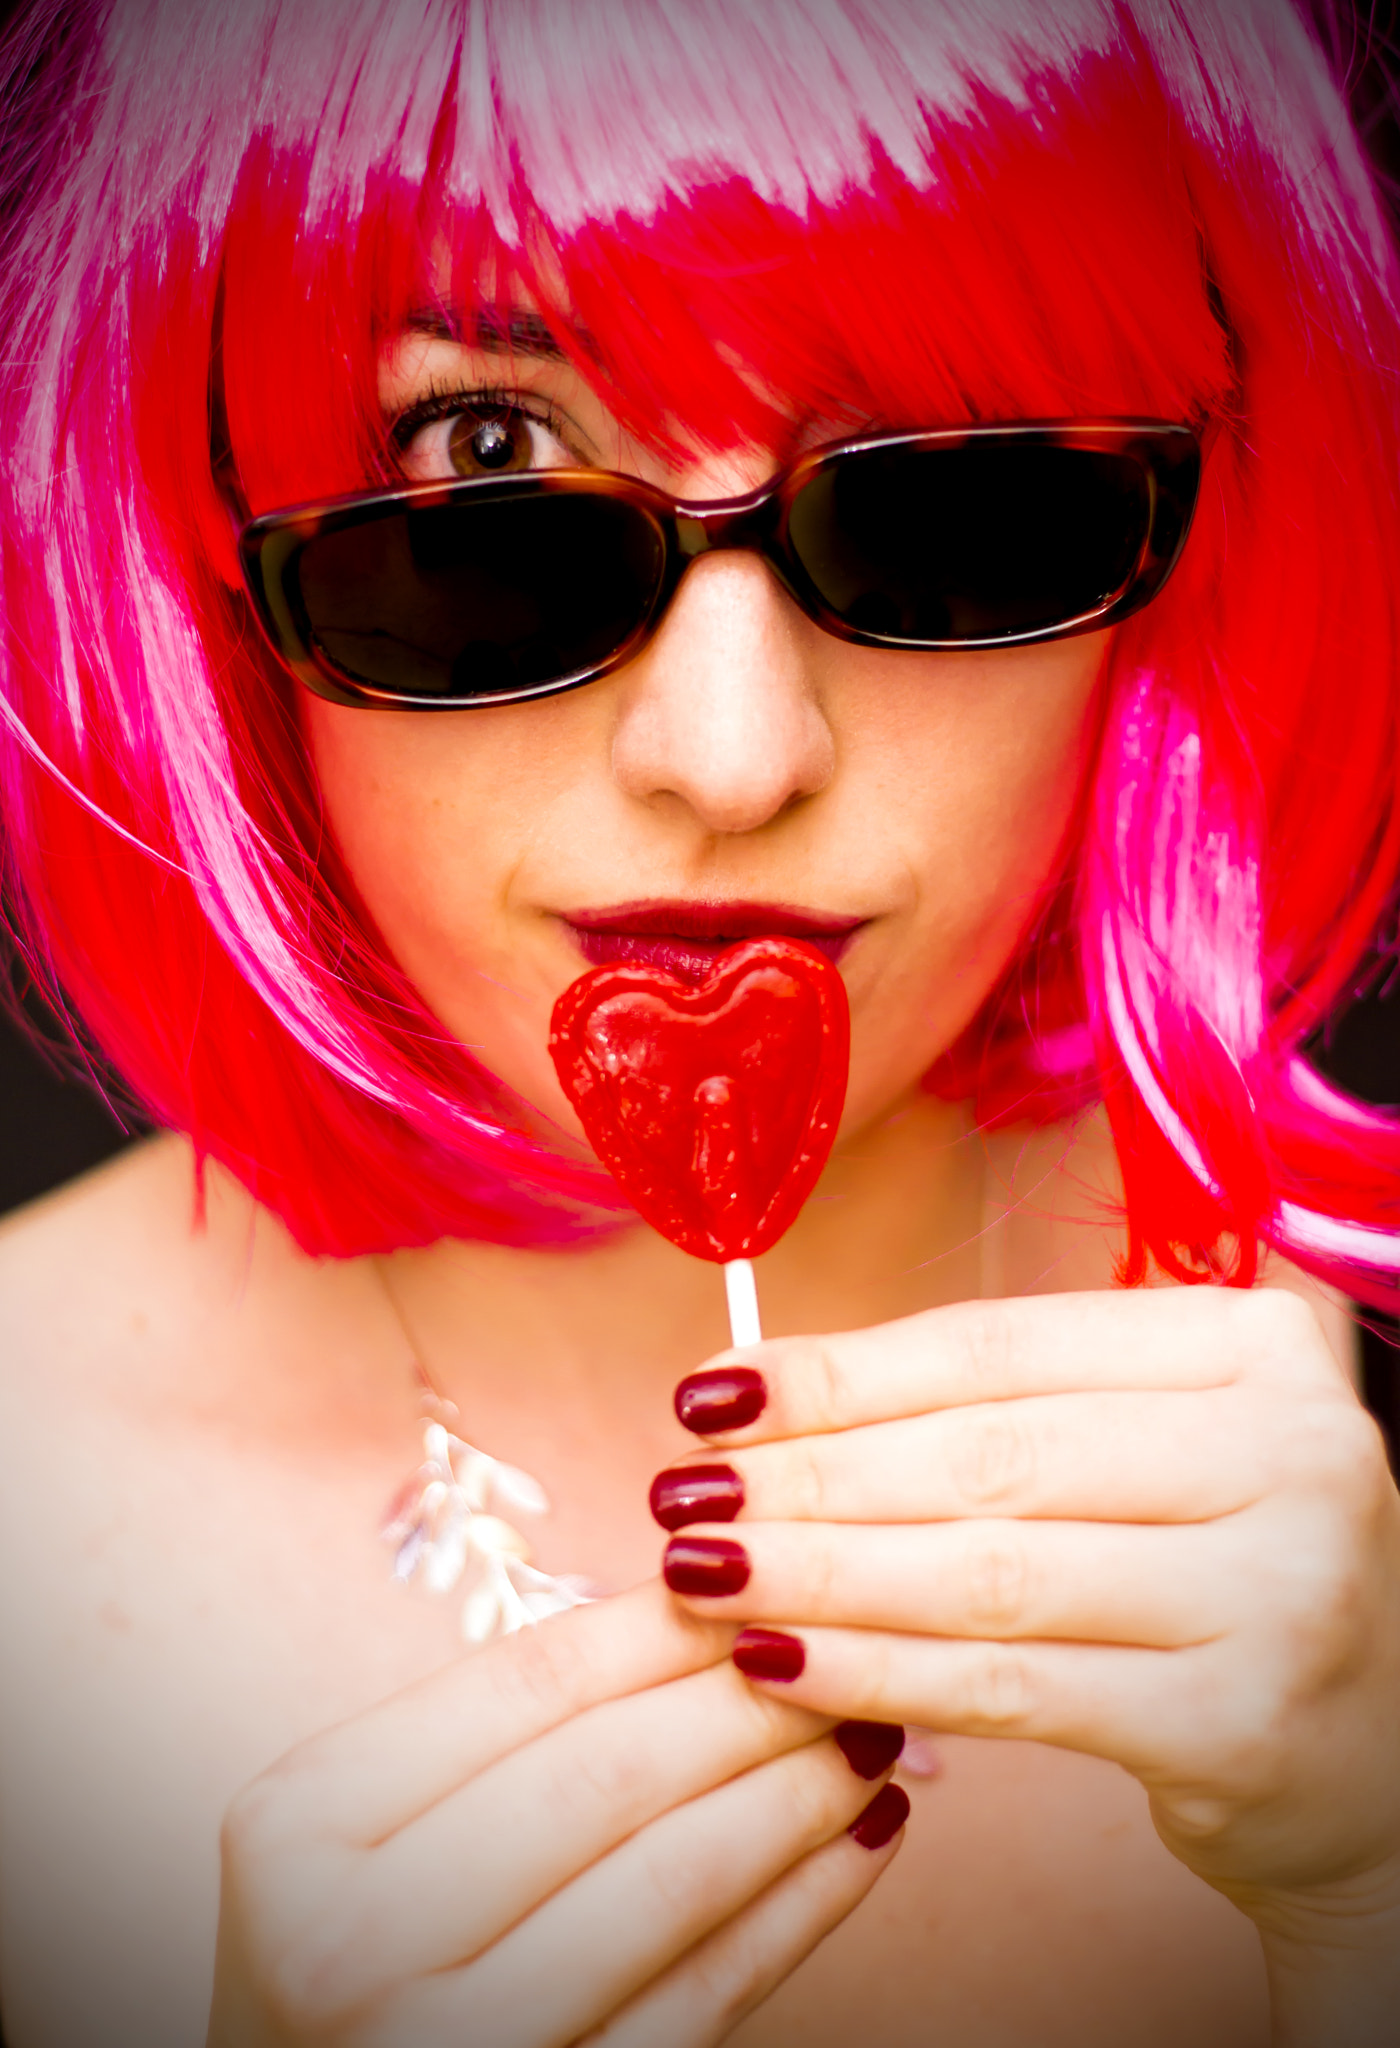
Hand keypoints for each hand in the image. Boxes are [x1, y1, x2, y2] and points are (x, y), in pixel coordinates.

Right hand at [206, 1581, 906, 2047]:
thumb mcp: (364, 1829)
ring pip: (667, 1882)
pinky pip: (701, 2000)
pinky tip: (860, 1846)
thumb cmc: (354, 1949)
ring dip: (793, 1796)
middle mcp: (349, 1931)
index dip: (663, 1624)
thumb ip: (494, 1737)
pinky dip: (797, 1911)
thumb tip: (700, 1607)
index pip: (525, 1683)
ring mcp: (440, 2039)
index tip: (761, 1572)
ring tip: (869, 1735)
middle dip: (750, 1700)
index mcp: (303, 1820)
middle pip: (605, 1774)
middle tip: (845, 1646)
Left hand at [653, 1289, 1399, 2038]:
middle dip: (808, 1476)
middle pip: (986, 1455)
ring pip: (986, 1573)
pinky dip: (876, 1672)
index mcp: (1248, 1345)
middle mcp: (1287, 1449)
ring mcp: (1278, 1587)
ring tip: (700, 1570)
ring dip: (818, 1572)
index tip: (712, 1393)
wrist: (1368, 1744)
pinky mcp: (1240, 1719)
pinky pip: (1009, 1688)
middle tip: (681, 1491)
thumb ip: (998, 1410)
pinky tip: (778, 1662)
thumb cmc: (1211, 1562)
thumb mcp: (1143, 1450)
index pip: (1001, 1348)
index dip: (842, 1371)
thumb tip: (765, 1400)